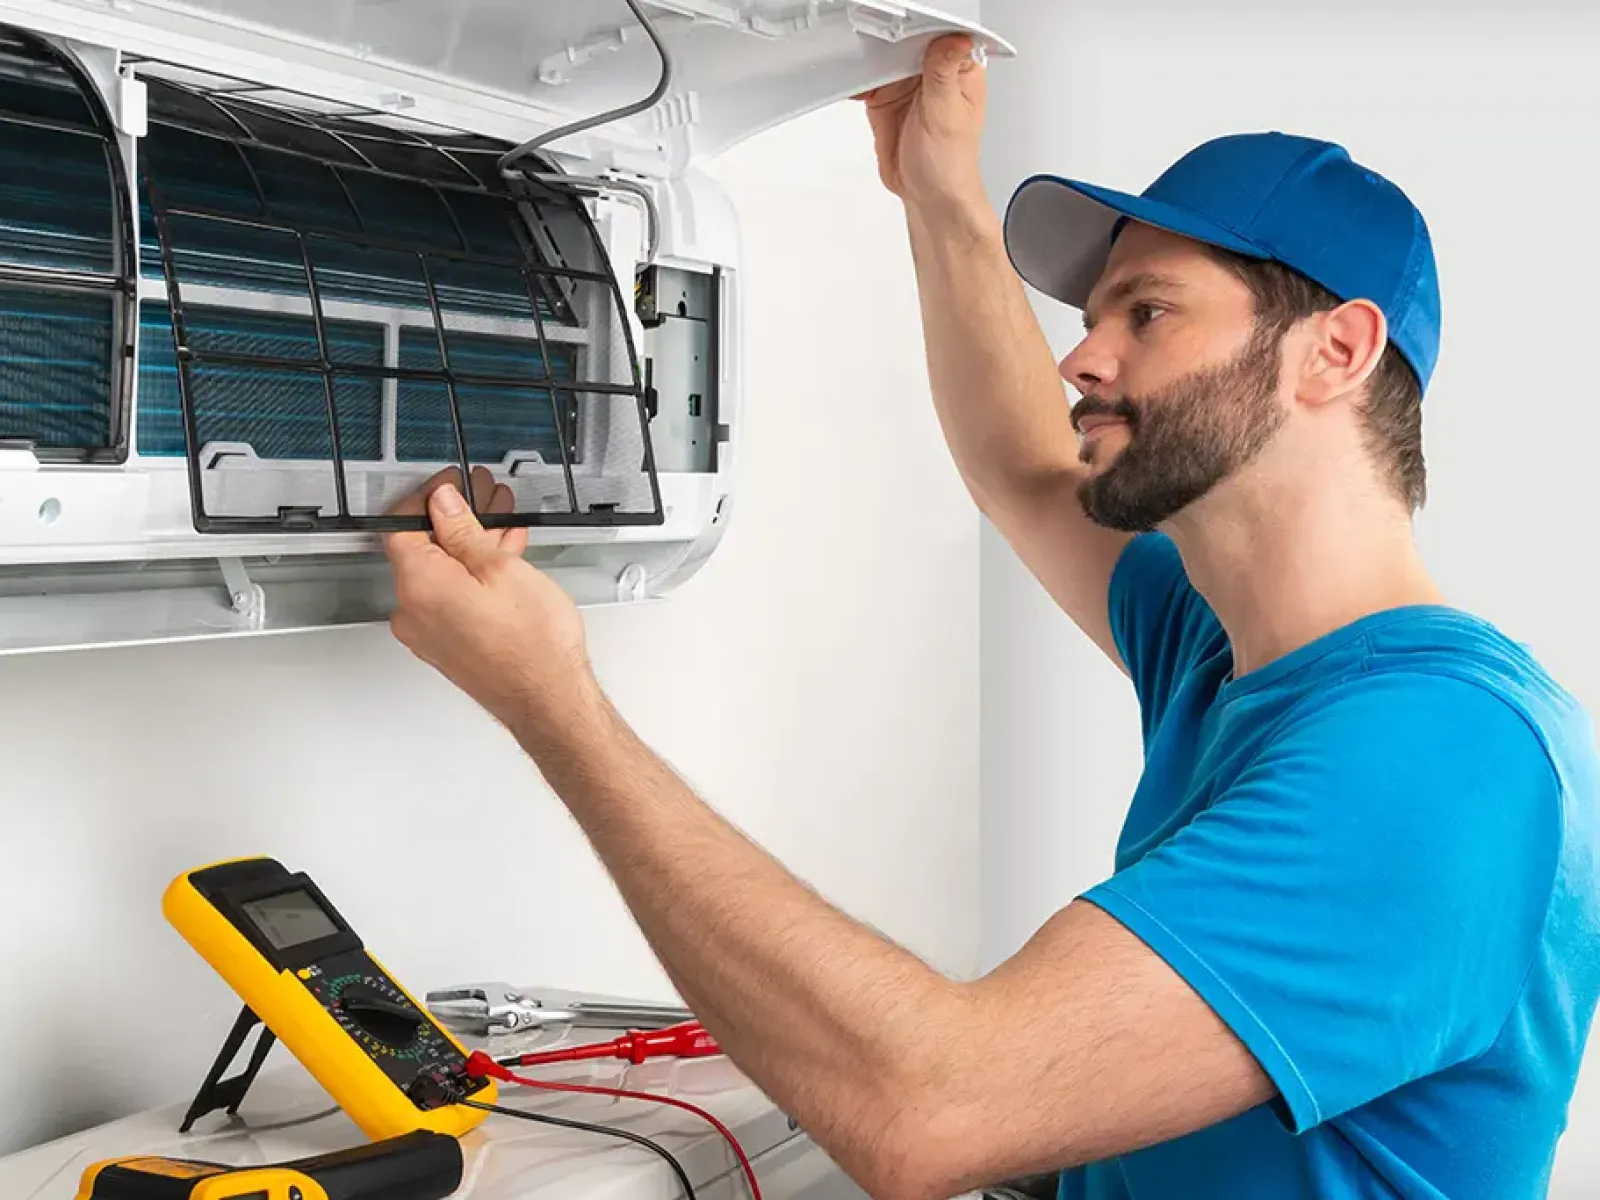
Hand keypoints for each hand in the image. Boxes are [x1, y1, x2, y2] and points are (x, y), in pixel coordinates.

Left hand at [381, 468, 598, 739]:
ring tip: (505, 525)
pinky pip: (450, 597)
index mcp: (419, 587)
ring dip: (470, 545)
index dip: (427, 498)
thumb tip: (443, 503)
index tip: (451, 484)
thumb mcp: (502, 568)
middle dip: (457, 518)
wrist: (549, 700)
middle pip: (424, 548)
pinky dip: (472, 575)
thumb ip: (464, 530)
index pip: (401, 526)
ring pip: (442, 572)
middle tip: (486, 497)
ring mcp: (428, 632)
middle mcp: (413, 613)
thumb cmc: (533, 646)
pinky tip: (502, 558)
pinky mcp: (446, 645)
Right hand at [857, 33, 988, 217]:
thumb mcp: (947, 115)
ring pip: (883, 58)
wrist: (929, 196)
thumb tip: (953, 39)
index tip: (896, 32)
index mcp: (959, 70)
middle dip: (885, 41)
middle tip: (869, 47)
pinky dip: (857, 80)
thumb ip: (943, 74)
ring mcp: (907, 86)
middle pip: (905, 41)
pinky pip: (867, 80)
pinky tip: (853, 84)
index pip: (937, 35)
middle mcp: (933, 73)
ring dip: (867, 59)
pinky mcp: (886, 99)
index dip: (916, 29)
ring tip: (857, 65)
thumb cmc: (951, 164)